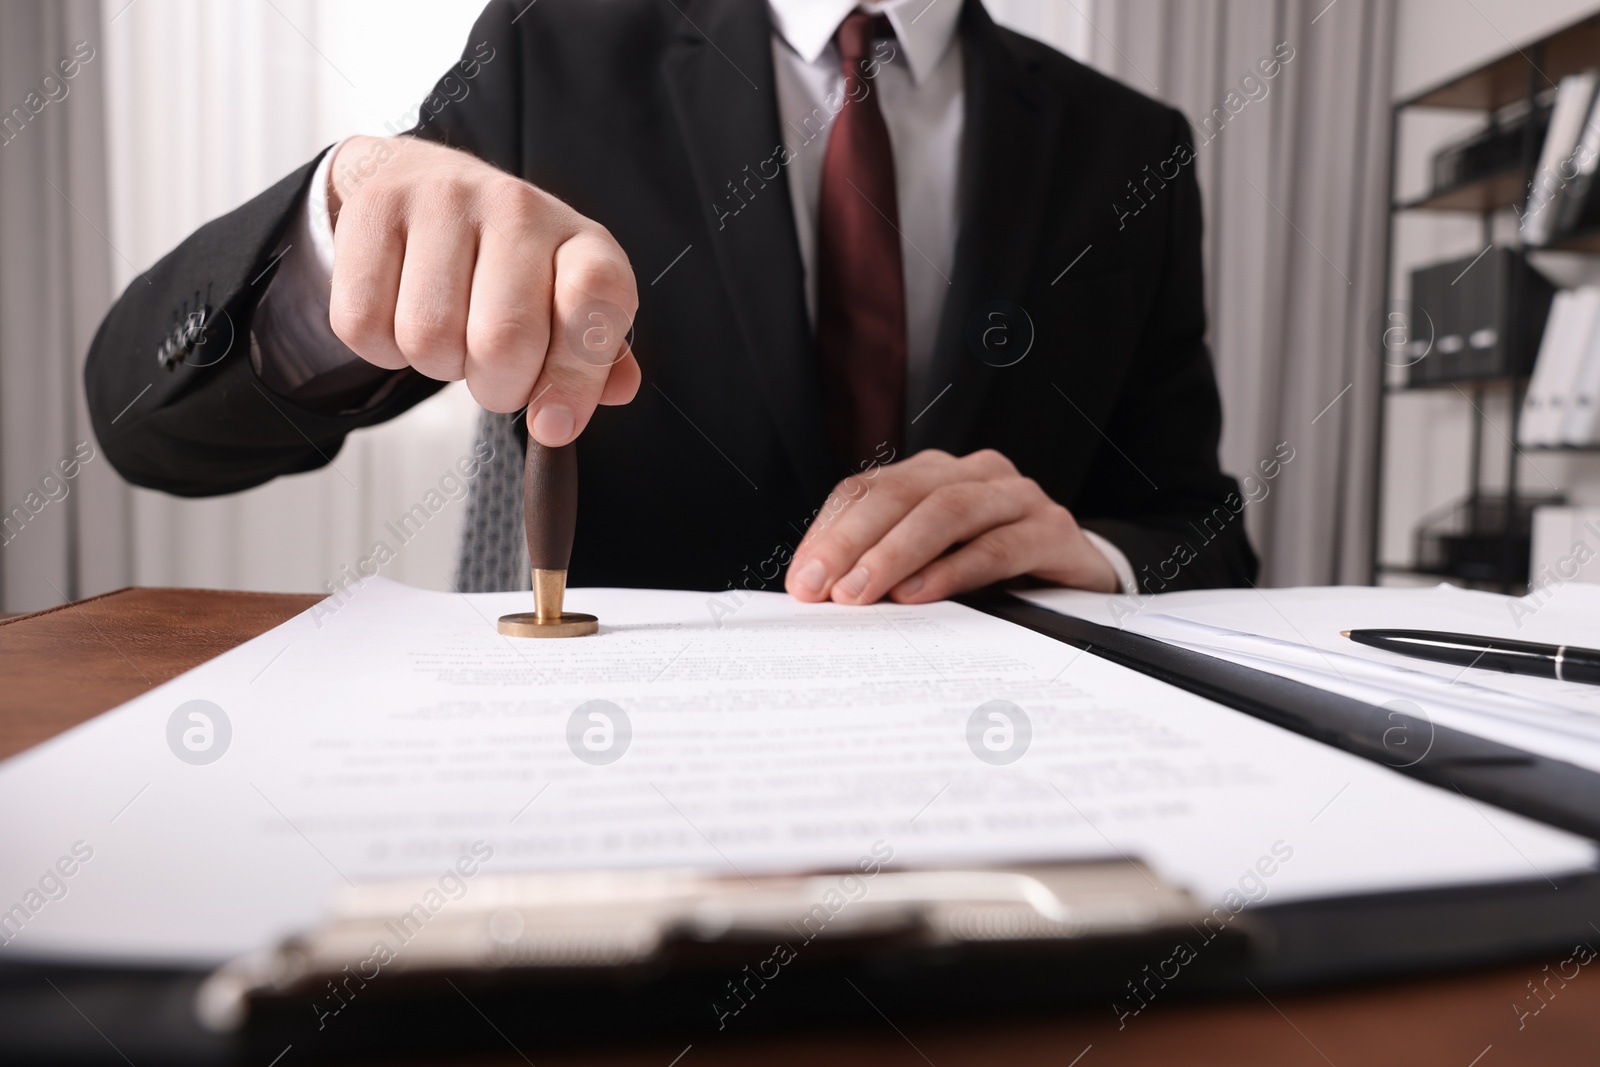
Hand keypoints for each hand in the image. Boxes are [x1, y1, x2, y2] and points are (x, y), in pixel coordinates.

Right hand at [326, 135, 639, 444]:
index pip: (595, 298)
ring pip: (428, 338)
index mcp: (583, 240)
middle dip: (496, 388)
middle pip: (504, 340)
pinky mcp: (374, 208)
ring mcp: (443, 200)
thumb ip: (596, 356)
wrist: (428, 186)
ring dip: (436, 366)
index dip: (575, 376)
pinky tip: (401, 317)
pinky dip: (381, 349)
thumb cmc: (511, 268)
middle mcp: (519, 207)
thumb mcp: (568, 306)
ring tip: (450, 335)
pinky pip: (365, 323)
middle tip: (492, 375)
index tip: (553, 425)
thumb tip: (618, 390)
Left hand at [784, 449, 1119, 604]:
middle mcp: (973, 474)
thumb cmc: (996, 575)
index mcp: (934, 474)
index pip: (867, 489)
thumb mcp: (932, 565)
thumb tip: (818, 591)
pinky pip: (997, 546)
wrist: (1083, 583)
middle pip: (900, 493)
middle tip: (825, 588)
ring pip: (946, 511)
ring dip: (896, 554)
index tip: (803, 580)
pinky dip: (954, 570)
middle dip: (853, 542)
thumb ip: (882, 568)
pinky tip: (922, 593)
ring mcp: (1015, 497)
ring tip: (862, 592)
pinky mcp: (1052, 530)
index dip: (830, 532)